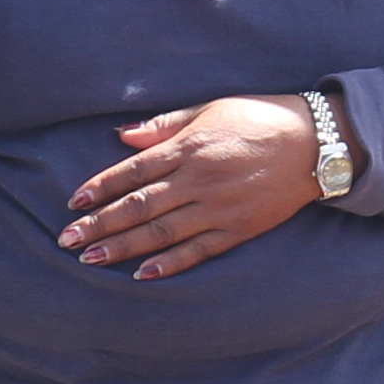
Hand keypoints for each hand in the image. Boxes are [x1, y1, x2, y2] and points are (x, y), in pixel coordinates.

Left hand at [63, 97, 321, 277]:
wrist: (315, 143)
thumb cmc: (259, 118)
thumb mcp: (209, 109)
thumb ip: (164, 125)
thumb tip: (122, 136)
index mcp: (190, 146)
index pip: (133, 170)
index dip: (100, 188)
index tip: (73, 204)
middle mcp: (199, 179)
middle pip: (139, 205)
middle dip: (99, 224)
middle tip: (67, 239)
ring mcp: (218, 208)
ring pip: (161, 232)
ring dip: (123, 247)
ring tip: (91, 259)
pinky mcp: (238, 229)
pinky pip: (197, 251)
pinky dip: (169, 264)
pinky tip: (142, 274)